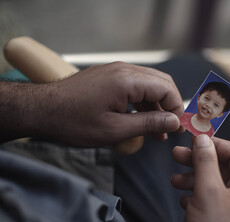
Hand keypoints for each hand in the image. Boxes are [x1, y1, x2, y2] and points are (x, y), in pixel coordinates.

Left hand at [1, 62, 183, 146]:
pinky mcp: (109, 76)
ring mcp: (116, 71)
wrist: (42, 110)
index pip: (167, 88)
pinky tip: (141, 120)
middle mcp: (124, 69)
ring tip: (156, 131)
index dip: (176, 109)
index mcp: (128, 80)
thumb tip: (174, 122)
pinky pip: (135, 86)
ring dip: (156, 106)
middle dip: (169, 106)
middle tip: (170, 129)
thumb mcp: (115, 129)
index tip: (176, 129)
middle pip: (161, 82)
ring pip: (149, 84)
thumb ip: (148, 124)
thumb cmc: (74, 121)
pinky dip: (142, 102)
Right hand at [172, 135, 229, 221]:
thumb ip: (205, 162)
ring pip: (212, 181)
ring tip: (175, 180)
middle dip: (198, 160)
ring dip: (192, 177)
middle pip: (222, 166)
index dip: (215, 143)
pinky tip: (183, 199)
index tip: (194, 139)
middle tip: (177, 154)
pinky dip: (194, 194)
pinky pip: (208, 197)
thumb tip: (201, 138)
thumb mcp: (208, 192)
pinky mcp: (220, 217)